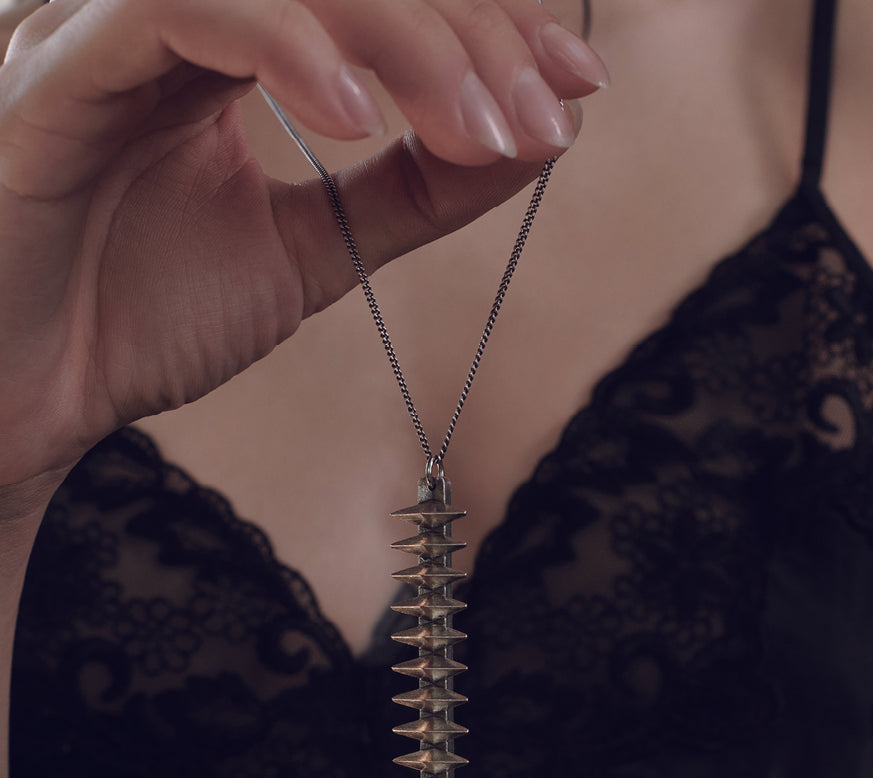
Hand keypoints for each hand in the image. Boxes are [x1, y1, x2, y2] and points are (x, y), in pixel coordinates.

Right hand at [0, 0, 604, 499]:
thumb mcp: (311, 254)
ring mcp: (100, 27)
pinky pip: (175, 8)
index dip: (488, 20)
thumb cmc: (136, 320)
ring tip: (482, 128)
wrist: (23, 401)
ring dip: (404, 36)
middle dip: (470, 26)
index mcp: (227, 43)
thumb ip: (411, 196)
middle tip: (545, 110)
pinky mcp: (52, 71)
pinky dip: (282, 44)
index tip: (574, 85)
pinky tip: (359, 118)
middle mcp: (166, 15)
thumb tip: (532, 141)